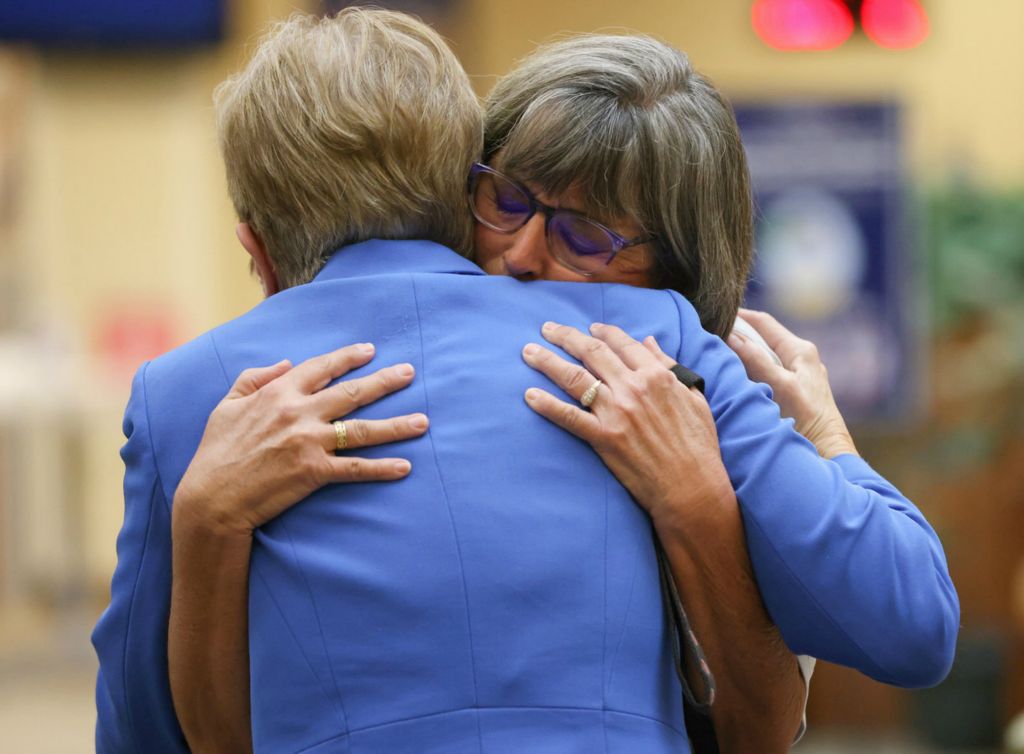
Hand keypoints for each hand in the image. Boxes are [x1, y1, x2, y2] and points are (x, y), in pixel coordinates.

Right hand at [173, 342, 428, 536]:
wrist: (212, 498)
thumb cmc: (216, 452)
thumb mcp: (225, 405)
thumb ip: (255, 378)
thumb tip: (286, 362)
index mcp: (279, 393)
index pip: (321, 367)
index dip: (347, 357)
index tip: (370, 350)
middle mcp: (299, 413)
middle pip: (352, 393)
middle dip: (384, 381)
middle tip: (410, 373)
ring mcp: (309, 443)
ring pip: (363, 430)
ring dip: (397, 425)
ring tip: (423, 421)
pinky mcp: (314, 472)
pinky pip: (356, 469)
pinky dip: (382, 468)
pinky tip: (405, 467)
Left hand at [521, 321, 732, 530]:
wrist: (691, 487)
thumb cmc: (698, 445)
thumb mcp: (693, 397)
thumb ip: (669, 367)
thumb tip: (648, 342)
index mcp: (657, 375)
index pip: (622, 343)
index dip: (602, 332)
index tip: (588, 328)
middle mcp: (634, 388)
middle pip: (592, 353)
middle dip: (565, 337)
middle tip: (547, 328)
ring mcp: (617, 412)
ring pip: (574, 378)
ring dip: (547, 361)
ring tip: (528, 352)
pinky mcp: (604, 438)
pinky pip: (569, 417)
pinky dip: (547, 405)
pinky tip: (529, 396)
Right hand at [729, 309, 856, 458]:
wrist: (827, 450)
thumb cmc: (807, 419)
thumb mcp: (780, 386)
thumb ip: (756, 360)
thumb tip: (732, 337)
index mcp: (800, 350)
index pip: (763, 322)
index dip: (739, 316)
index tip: (715, 314)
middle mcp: (801, 357)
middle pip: (763, 337)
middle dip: (738, 334)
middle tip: (711, 334)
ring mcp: (798, 373)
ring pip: (765, 354)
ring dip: (744, 352)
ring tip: (720, 353)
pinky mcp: (795, 388)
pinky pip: (768, 370)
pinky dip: (751, 369)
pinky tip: (737, 377)